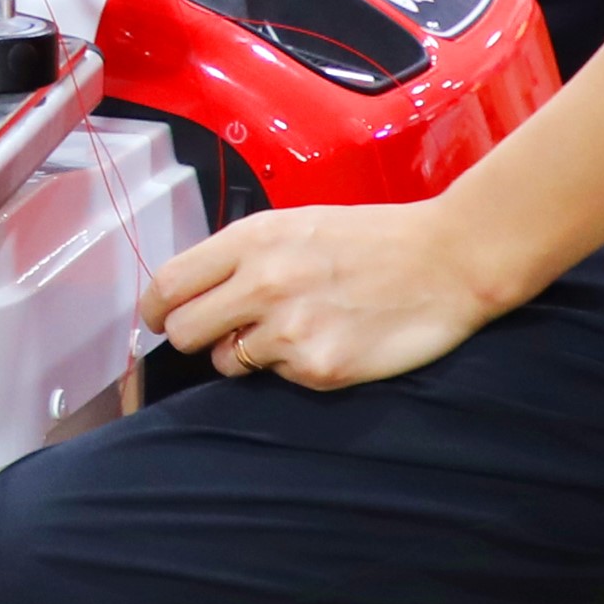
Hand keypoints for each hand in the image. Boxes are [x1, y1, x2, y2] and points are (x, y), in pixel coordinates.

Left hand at [144, 201, 521, 394]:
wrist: (448, 261)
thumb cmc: (375, 240)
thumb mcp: (298, 225)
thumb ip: (244, 255)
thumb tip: (196, 290)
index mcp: (253, 239)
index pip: (167, 284)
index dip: (155, 308)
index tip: (159, 317)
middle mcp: (262, 283)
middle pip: (182, 331)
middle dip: (195, 336)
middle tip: (222, 332)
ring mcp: (289, 329)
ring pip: (225, 362)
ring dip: (246, 354)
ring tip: (293, 329)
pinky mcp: (317, 368)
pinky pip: (277, 379)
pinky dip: (294, 366)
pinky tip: (330, 338)